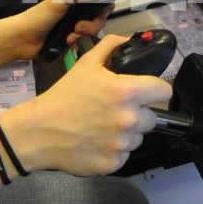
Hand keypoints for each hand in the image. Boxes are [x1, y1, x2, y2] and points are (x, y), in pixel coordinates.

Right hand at [0, 35, 170, 175]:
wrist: (38, 131)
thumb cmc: (63, 97)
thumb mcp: (85, 64)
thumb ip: (110, 46)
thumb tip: (129, 40)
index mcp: (126, 92)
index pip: (164, 91)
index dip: (157, 90)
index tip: (149, 93)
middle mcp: (128, 119)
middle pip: (152, 117)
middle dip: (138, 113)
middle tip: (115, 110)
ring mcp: (121, 144)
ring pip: (137, 137)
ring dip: (126, 133)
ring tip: (102, 127)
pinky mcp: (113, 163)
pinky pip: (123, 155)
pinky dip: (113, 150)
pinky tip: (96, 142)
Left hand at [6, 0, 114, 59]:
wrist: (21, 40)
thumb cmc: (37, 17)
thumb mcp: (58, 1)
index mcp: (75, 2)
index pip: (98, 2)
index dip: (103, 7)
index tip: (100, 13)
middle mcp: (77, 15)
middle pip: (98, 20)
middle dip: (92, 25)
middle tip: (78, 27)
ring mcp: (74, 30)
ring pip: (92, 33)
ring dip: (84, 35)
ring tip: (70, 37)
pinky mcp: (71, 44)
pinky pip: (84, 44)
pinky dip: (78, 44)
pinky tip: (68, 43)